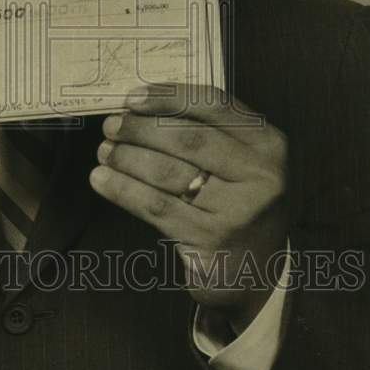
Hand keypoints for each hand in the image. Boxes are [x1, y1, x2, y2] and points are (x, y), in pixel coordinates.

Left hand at [89, 84, 287, 332]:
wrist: (255, 272)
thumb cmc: (236, 203)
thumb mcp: (239, 161)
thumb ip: (205, 130)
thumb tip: (138, 107)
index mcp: (268, 143)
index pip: (213, 105)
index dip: (168, 97)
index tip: (132, 98)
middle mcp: (259, 174)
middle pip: (187, 137)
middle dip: (141, 128)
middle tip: (111, 127)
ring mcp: (237, 209)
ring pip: (167, 171)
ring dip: (127, 157)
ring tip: (105, 151)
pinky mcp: (211, 239)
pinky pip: (156, 205)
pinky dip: (122, 188)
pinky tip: (101, 179)